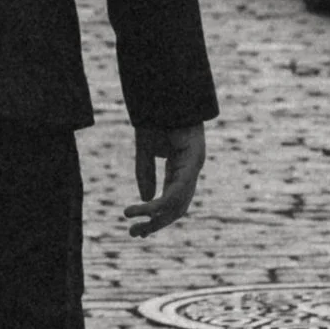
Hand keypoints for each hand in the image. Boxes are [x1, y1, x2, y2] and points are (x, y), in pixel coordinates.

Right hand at [126, 122, 205, 236]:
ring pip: (178, 204)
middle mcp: (190, 169)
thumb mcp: (145, 150)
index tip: (138, 229)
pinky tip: (143, 209)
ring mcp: (194, 165)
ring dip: (156, 219)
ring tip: (135, 227)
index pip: (172, 200)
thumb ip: (145, 173)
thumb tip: (146, 199)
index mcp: (180, 167)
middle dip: (157, 224)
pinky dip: (160, 203)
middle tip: (135, 235)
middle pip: (178, 208)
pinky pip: (178, 190)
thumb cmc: (156, 116)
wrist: (164, 93)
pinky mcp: (193, 160)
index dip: (156, 216)